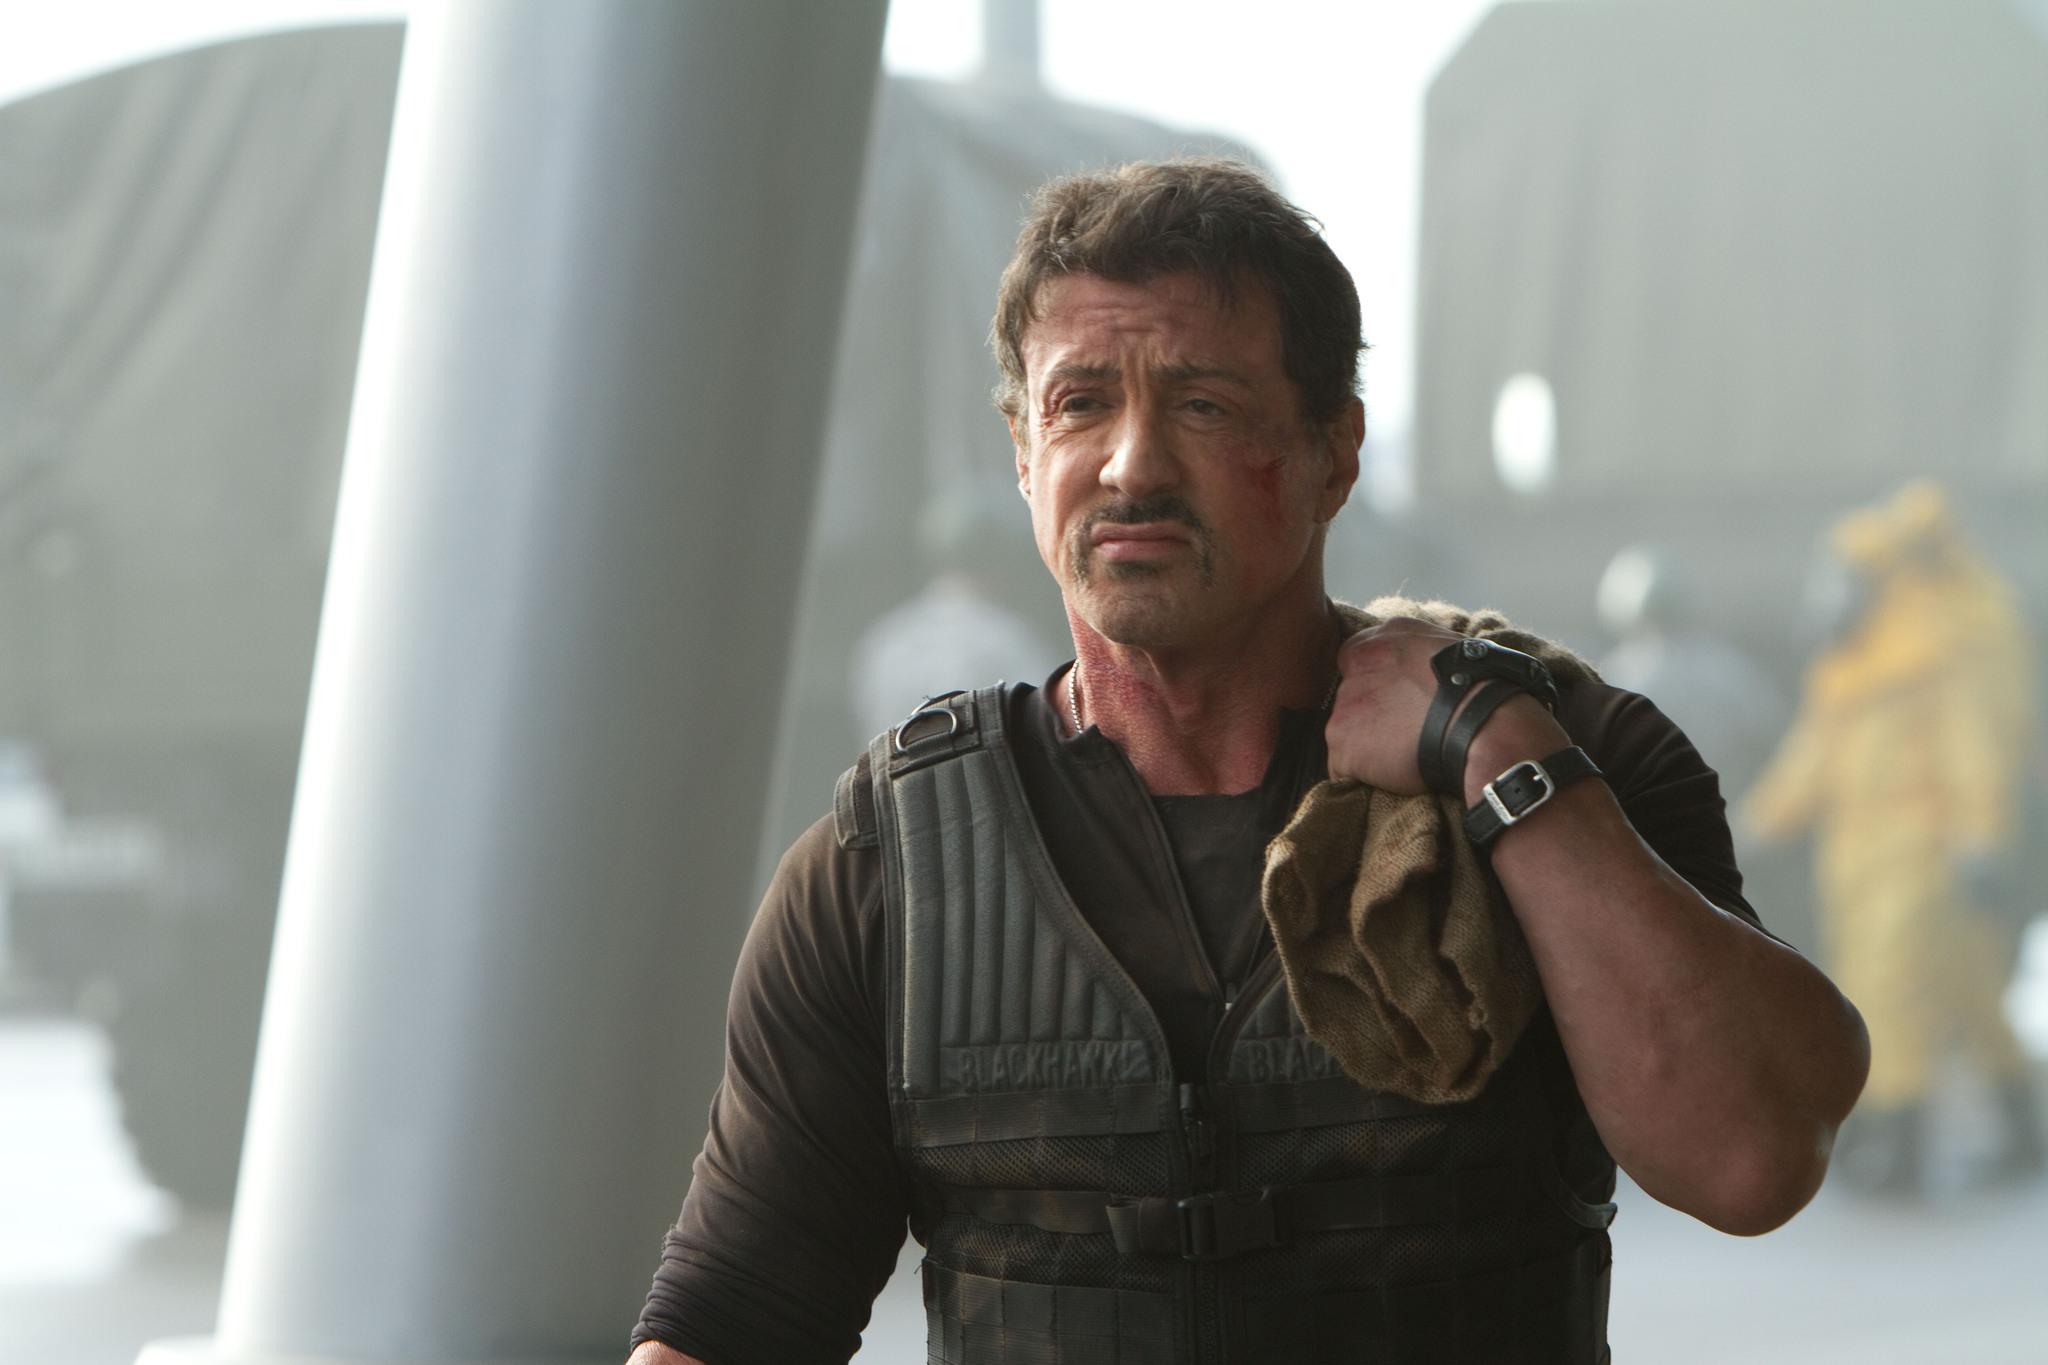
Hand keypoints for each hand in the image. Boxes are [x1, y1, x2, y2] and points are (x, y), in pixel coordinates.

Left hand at [1325, 617, 1566, 799]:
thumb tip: (1417, 668)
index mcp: (1383, 637)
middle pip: (1350, 697)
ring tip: (1406, 753)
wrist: (1482, 724)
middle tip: (1405, 732)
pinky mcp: (1341, 741)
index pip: (1359, 662)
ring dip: (1367, 746)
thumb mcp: (1447, 648)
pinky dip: (1364, 775)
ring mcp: (1344, 703)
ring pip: (1345, 732)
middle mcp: (1356, 663)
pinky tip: (1396, 772)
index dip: (1378, 689)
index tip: (1397, 706)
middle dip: (1370, 716)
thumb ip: (1417, 655)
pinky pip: (1343, 767)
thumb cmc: (1480, 690)